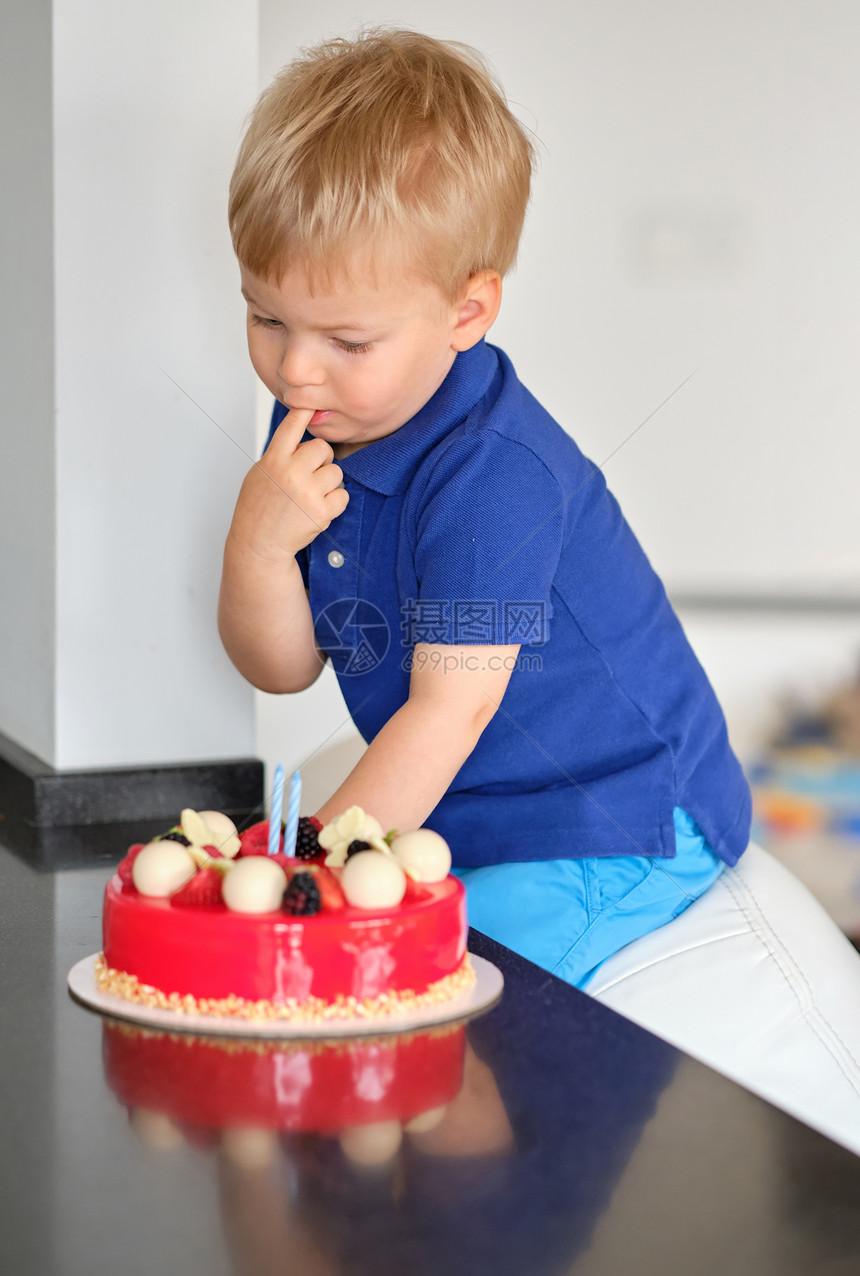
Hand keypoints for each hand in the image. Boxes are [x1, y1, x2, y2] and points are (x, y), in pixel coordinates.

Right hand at [228, 408, 348, 562]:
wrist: (259, 543)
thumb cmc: (259, 508)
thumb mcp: (261, 473)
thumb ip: (280, 453)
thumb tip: (301, 428)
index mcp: (273, 459)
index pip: (292, 425)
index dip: (304, 410)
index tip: (312, 400)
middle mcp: (290, 472)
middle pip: (323, 448)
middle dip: (321, 460)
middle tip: (308, 477)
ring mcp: (307, 491)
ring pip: (335, 472)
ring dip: (328, 483)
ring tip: (309, 497)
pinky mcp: (321, 511)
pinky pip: (342, 495)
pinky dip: (334, 502)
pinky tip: (316, 509)